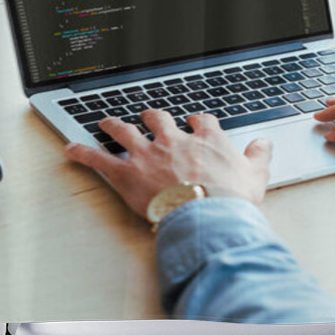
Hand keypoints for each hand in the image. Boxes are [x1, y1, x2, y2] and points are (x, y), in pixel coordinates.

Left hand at [63, 110, 272, 217]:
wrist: (206, 217)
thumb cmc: (230, 200)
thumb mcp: (256, 176)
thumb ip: (259, 156)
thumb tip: (264, 143)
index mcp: (206, 139)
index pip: (201, 121)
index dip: (197, 121)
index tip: (195, 123)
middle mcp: (175, 140)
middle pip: (160, 119)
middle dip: (153, 117)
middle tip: (148, 117)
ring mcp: (149, 154)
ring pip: (126, 132)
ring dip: (115, 126)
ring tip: (107, 121)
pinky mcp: (127, 173)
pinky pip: (99, 160)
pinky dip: (83, 153)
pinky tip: (70, 148)